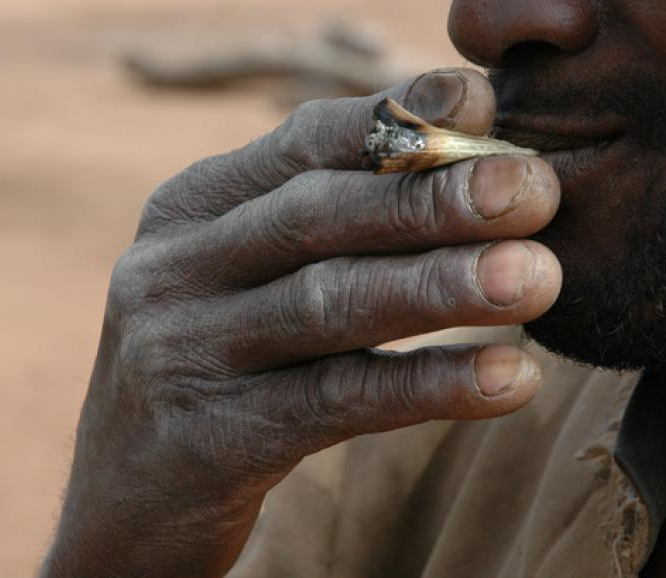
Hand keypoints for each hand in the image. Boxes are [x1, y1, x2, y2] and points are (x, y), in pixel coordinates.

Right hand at [42, 68, 561, 577]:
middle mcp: (173, 269)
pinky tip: (510, 380)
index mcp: (190, 209)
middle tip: (535, 191)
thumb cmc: (216, 372)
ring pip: (329, 304)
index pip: (300, 144)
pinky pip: (337, 402)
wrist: (125, 504)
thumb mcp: (243, 281)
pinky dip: (429, 386)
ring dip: (441, 287)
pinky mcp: (211, 439)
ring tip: (540, 277)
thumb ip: (324, 228)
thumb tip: (464, 168)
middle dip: (432, 199)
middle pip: (317, 218)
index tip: (483, 106)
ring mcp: (183, 353)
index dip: (395, 120)